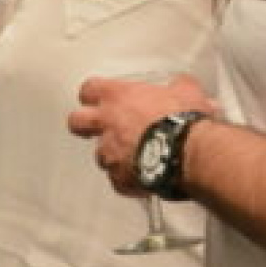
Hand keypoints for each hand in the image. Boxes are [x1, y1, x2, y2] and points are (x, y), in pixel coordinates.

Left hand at [67, 74, 212, 193]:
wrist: (188, 153)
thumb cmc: (183, 121)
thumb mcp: (187, 91)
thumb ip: (178, 87)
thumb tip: (182, 86)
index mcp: (119, 97)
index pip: (89, 89)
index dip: (93, 94)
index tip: (98, 97)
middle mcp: (107, 124)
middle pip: (77, 122)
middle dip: (84, 125)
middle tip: (99, 127)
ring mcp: (110, 153)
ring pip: (100, 155)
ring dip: (113, 156)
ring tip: (134, 157)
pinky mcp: (119, 179)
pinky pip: (118, 180)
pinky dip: (129, 180)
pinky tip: (144, 177)